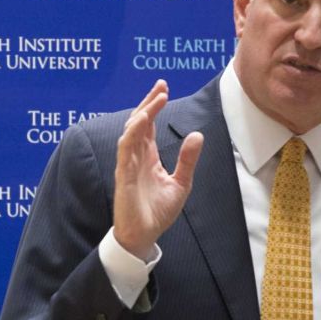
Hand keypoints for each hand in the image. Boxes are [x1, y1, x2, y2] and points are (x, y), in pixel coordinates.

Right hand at [113, 79, 203, 259]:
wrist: (145, 236)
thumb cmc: (158, 211)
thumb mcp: (181, 182)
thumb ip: (188, 159)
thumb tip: (198, 134)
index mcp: (148, 156)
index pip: (149, 124)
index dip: (154, 105)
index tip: (163, 88)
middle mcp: (136, 156)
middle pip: (139, 122)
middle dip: (149, 102)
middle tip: (161, 85)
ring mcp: (127, 164)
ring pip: (131, 131)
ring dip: (143, 113)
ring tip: (157, 98)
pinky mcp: (123, 175)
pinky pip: (125, 149)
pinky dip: (133, 133)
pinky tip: (143, 120)